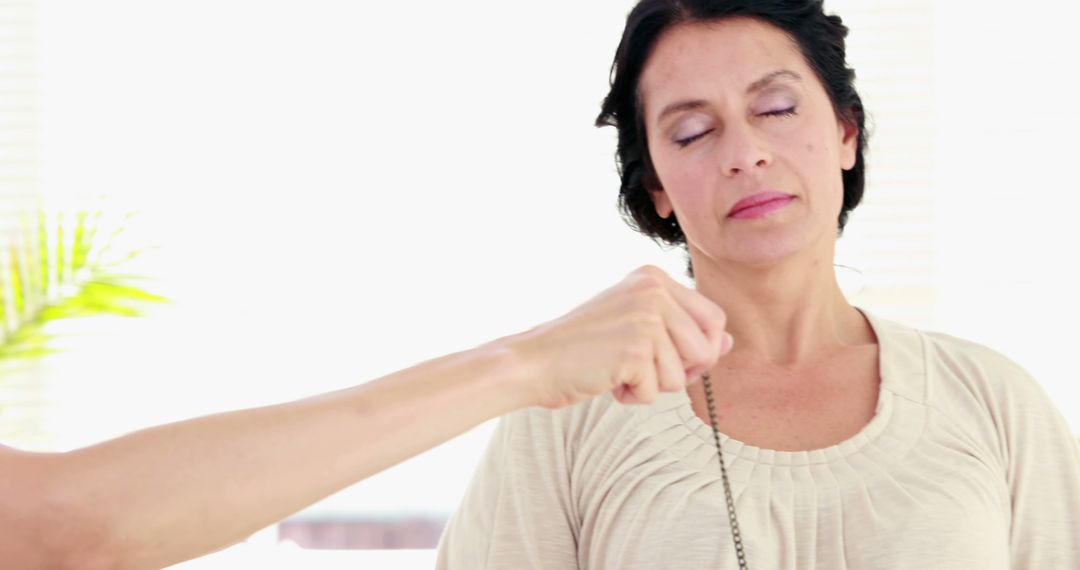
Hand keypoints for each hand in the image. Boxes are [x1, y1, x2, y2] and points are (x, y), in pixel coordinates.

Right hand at [507, 265, 732, 408]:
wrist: (535, 361)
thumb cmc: (582, 348)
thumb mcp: (635, 325)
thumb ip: (680, 328)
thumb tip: (729, 342)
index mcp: (654, 278)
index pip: (713, 318)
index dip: (702, 349)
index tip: (671, 359)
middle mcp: (653, 291)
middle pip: (707, 348)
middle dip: (681, 371)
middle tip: (642, 369)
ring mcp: (645, 318)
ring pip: (683, 374)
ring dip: (652, 386)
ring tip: (618, 371)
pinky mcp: (635, 348)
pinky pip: (657, 390)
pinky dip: (633, 396)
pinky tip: (608, 380)